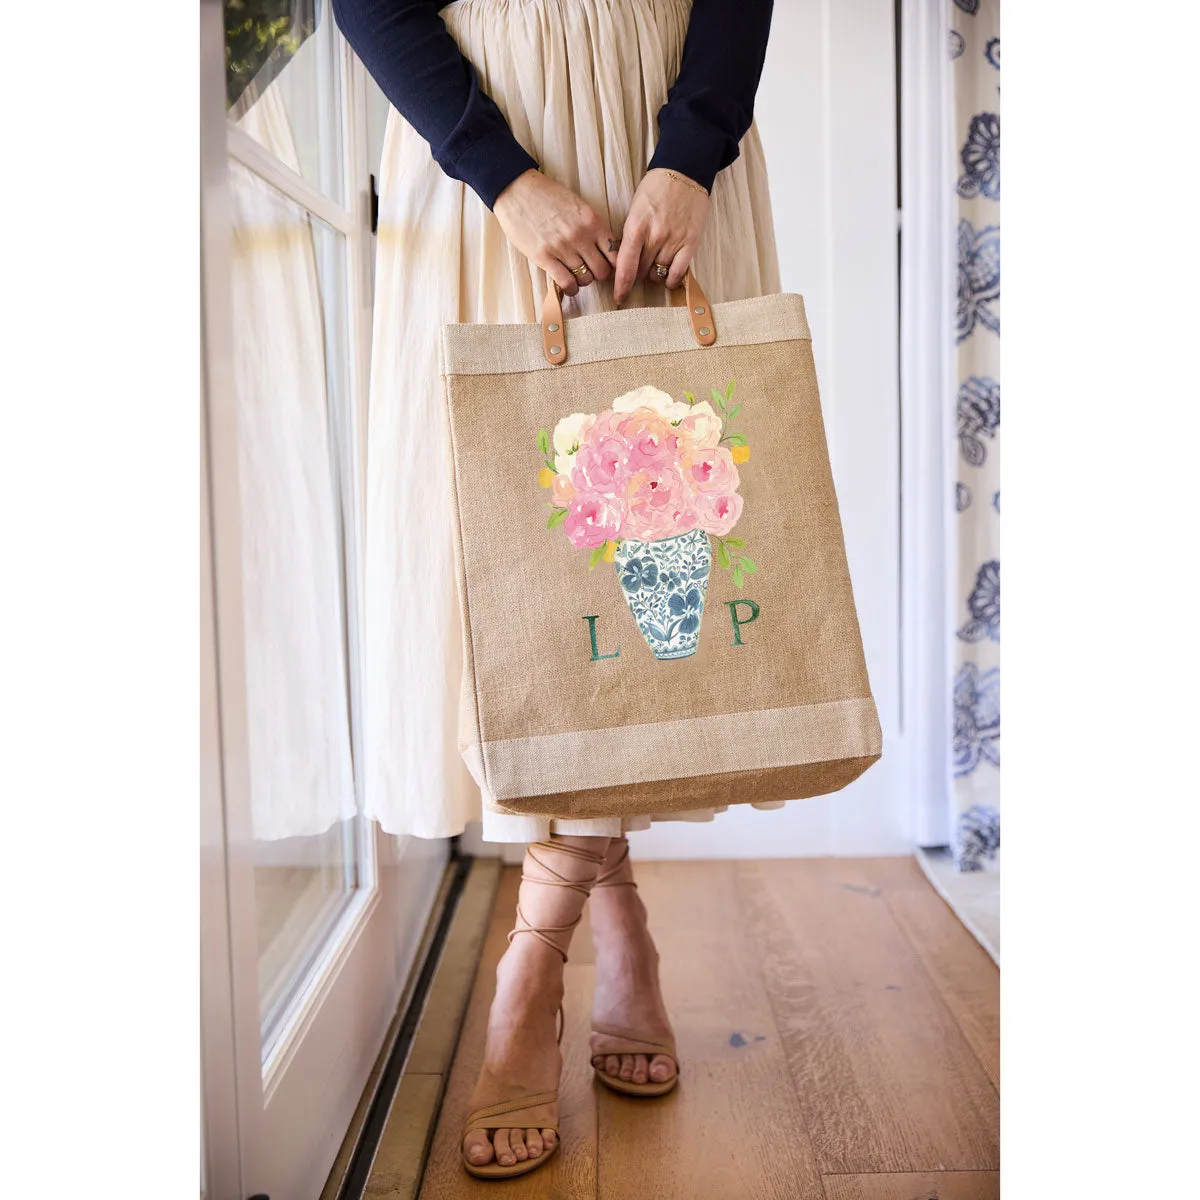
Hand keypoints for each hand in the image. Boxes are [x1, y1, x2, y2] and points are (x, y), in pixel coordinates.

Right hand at [492, 169, 618, 296]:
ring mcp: (562, 247)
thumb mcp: (578, 205)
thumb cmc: (547, 196)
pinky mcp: (544, 257)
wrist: (517, 189)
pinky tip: (568, 286)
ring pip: (586, 279)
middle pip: (603, 271)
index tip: (605, 264)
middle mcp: (581, 236)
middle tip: (590, 270)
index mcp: (592, 221)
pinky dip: (570, 289)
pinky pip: (566, 282)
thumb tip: (604, 248)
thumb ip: (592, 226)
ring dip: (583, 281)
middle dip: (598, 274)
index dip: (613, 263)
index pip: (615, 253)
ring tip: (576, 276)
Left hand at [614, 168, 710, 304]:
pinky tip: (668, 278)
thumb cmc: (656, 189)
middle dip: (638, 272)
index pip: (625, 267)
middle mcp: (654, 237)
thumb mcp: (635, 210)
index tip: (619, 298)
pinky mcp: (690, 242)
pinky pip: (678, 272)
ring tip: (655, 262)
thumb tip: (625, 263)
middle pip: (641, 272)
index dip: (621, 287)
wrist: (685, 171)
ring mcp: (673, 240)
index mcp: (636, 228)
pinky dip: (671, 280)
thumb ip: (630, 236)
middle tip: (640, 264)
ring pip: (658, 274)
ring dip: (654, 274)